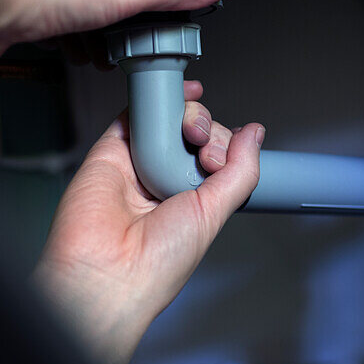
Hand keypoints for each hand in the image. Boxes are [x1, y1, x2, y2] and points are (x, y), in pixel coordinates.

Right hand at [31, 81, 263, 363]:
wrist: (109, 271)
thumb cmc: (158, 263)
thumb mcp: (214, 214)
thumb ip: (240, 171)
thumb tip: (255, 133)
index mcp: (192, 202)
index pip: (216, 156)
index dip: (224, 145)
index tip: (221, 159)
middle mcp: (165, 182)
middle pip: (193, 134)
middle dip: (207, 130)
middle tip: (203, 151)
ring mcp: (136, 166)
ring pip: (166, 121)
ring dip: (187, 113)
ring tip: (190, 132)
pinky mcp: (109, 153)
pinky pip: (130, 117)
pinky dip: (150, 100)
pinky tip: (173, 93)